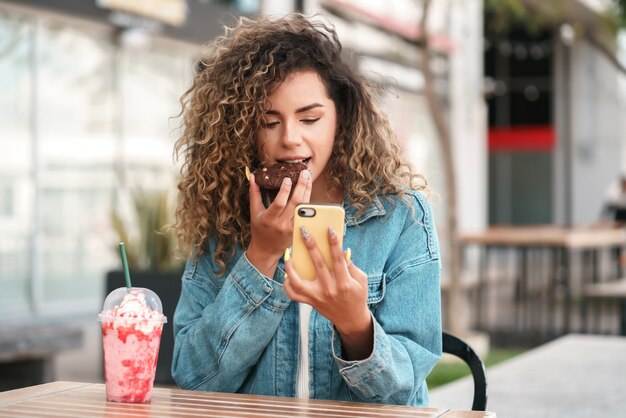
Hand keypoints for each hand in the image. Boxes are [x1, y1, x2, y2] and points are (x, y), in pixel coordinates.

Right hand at [246, 169, 311, 276]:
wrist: (266, 249)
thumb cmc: (259, 228)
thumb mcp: (254, 212)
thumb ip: (254, 193)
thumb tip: (252, 176)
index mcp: (268, 218)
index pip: (279, 203)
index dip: (284, 190)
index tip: (288, 178)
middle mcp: (281, 224)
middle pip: (295, 203)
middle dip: (301, 186)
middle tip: (304, 173)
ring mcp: (291, 228)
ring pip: (303, 208)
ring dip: (307, 191)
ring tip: (308, 178)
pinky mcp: (298, 231)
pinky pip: (305, 214)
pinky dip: (308, 202)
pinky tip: (309, 191)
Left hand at [283, 227, 372, 359]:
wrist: (351, 320)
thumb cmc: (357, 296)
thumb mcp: (361, 280)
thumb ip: (350, 265)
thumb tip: (340, 249)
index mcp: (344, 283)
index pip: (337, 259)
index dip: (334, 243)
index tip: (329, 229)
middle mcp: (329, 290)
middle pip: (317, 264)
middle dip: (310, 245)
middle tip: (303, 231)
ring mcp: (318, 297)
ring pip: (298, 282)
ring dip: (290, 266)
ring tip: (288, 252)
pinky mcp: (311, 302)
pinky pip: (294, 294)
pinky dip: (287, 284)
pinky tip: (286, 272)